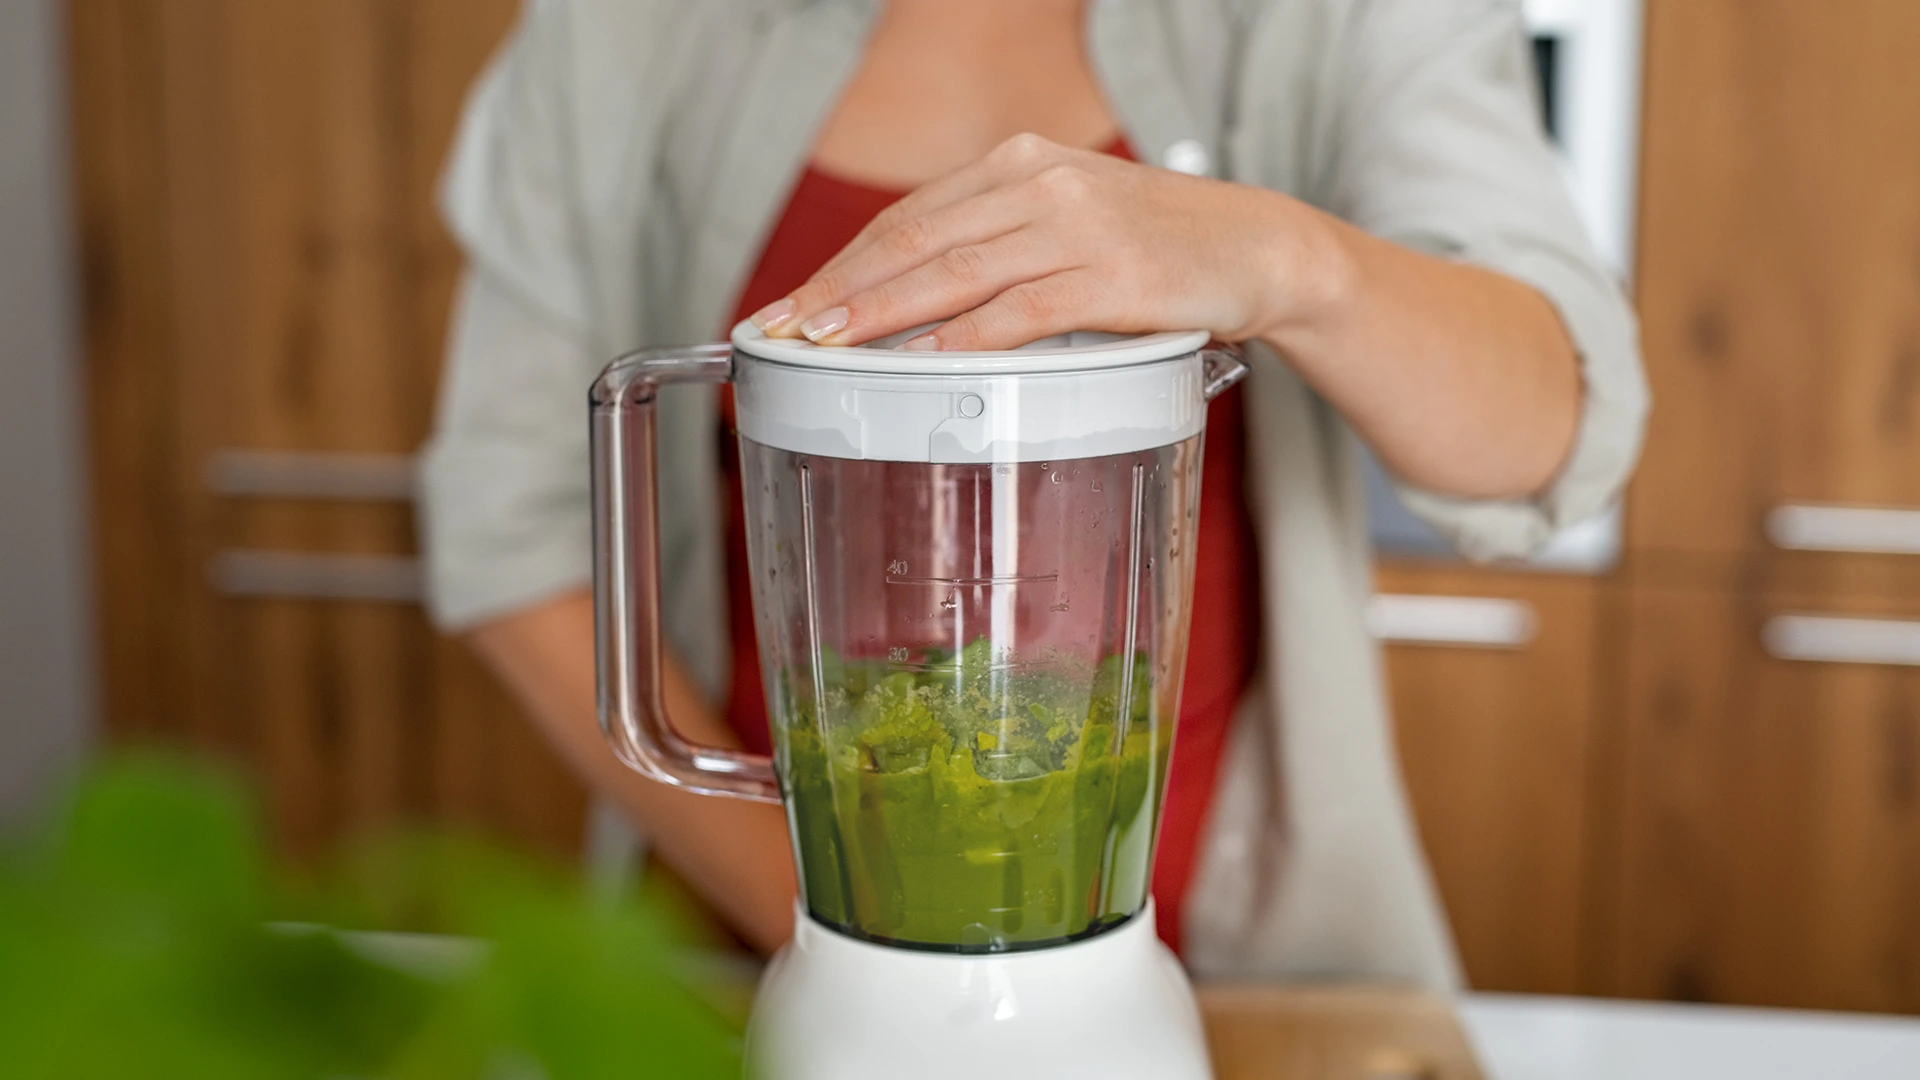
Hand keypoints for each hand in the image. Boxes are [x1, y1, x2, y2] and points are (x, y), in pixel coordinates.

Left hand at [749, 133, 1343, 350]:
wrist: (1260, 247)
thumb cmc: (1156, 251)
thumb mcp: (1066, 228)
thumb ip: (996, 256)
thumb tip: (910, 321)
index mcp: (1018, 166)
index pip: (907, 218)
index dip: (840, 266)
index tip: (786, 310)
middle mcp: (1039, 183)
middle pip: (914, 239)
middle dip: (840, 291)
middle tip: (782, 332)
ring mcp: (1076, 226)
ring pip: (955, 270)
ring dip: (882, 312)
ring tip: (827, 346)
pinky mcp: (1112, 276)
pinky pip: (1022, 310)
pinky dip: (968, 338)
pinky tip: (925, 361)